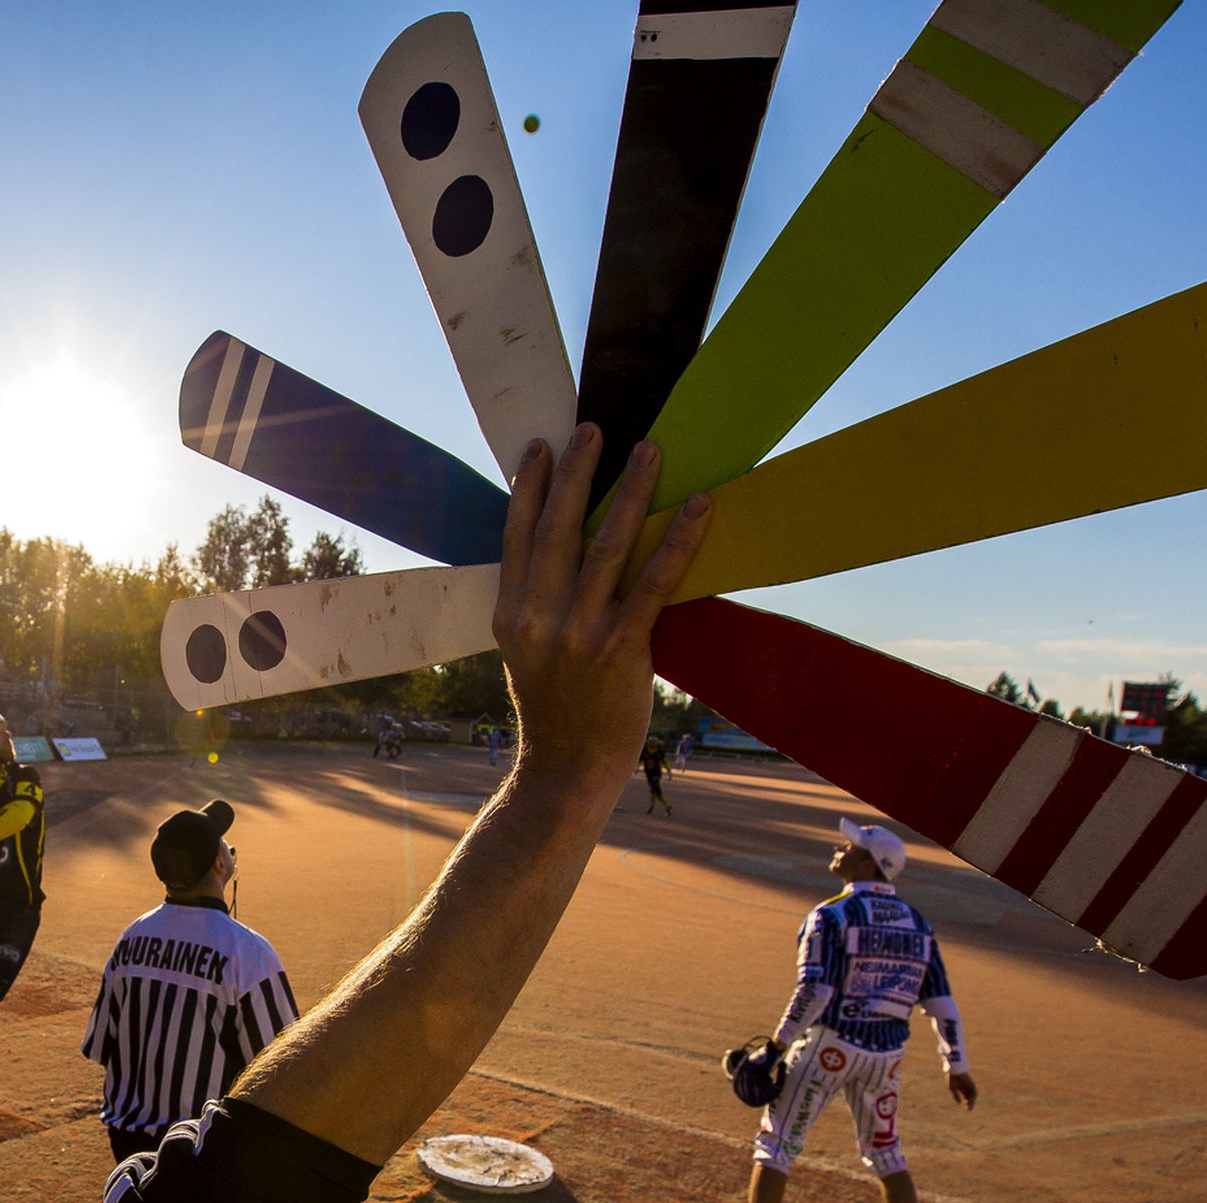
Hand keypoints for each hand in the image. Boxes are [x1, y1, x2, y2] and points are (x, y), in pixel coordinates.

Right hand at [492, 428, 711, 785]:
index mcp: (508, 616)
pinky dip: (679, 540)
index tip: (541, 445)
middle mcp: (537, 618)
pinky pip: (654, 583)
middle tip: (594, 427)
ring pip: (607, 546)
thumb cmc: (555, 710)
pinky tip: (698, 507)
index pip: (517, 535)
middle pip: (558, 529)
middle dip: (578, 472)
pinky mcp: (620, 649)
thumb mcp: (524, 654)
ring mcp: (578, 633)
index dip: (528, 487)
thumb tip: (562, 556)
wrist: (566, 770)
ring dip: (631, 491)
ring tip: (650, 450)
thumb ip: (535, 606)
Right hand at [949, 1071, 978, 1109]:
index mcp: (961, 1089)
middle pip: (970, 1098)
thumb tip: (958, 1103)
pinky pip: (974, 1092)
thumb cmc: (951, 1078)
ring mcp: (970, 1086)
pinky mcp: (972, 1084)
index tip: (965, 1109)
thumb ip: (955, 1096)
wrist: (954, 1069)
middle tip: (968, 1109)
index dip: (966, 1104)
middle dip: (970, 1104)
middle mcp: (967, 1088)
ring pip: (973, 1096)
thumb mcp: (952, 1088)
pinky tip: (969, 1101)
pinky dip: (972, 1097)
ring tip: (969, 1106)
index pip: (966, 1098)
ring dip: (972, 1101)